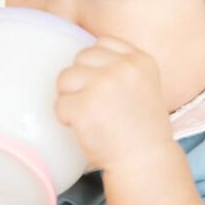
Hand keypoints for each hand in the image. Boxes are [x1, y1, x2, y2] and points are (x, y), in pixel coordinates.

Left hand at [55, 36, 173, 170]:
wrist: (144, 161)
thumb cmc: (140, 128)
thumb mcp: (143, 85)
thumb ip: (121, 67)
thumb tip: (83, 57)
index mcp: (140, 60)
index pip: (103, 43)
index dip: (95, 64)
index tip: (102, 86)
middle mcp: (123, 68)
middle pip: (80, 58)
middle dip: (81, 80)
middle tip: (95, 105)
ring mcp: (104, 85)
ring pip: (65, 78)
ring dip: (70, 98)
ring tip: (89, 116)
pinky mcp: (85, 106)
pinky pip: (59, 104)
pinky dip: (65, 118)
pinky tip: (85, 128)